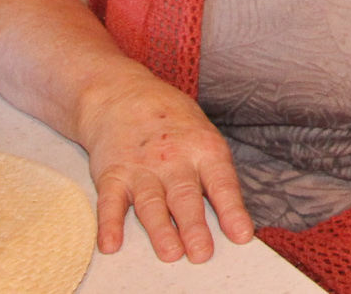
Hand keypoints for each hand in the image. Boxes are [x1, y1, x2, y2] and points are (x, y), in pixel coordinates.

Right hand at [76, 72, 253, 261]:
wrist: (121, 95)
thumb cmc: (172, 121)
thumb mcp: (202, 134)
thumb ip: (212, 172)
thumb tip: (231, 215)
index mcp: (204, 149)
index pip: (221, 183)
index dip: (232, 210)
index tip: (242, 235)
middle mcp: (174, 160)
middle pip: (185, 197)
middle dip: (195, 227)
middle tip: (202, 254)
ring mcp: (141, 168)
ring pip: (151, 203)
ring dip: (160, 230)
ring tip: (170, 253)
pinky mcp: (111, 175)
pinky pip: (109, 202)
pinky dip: (109, 224)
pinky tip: (110, 244)